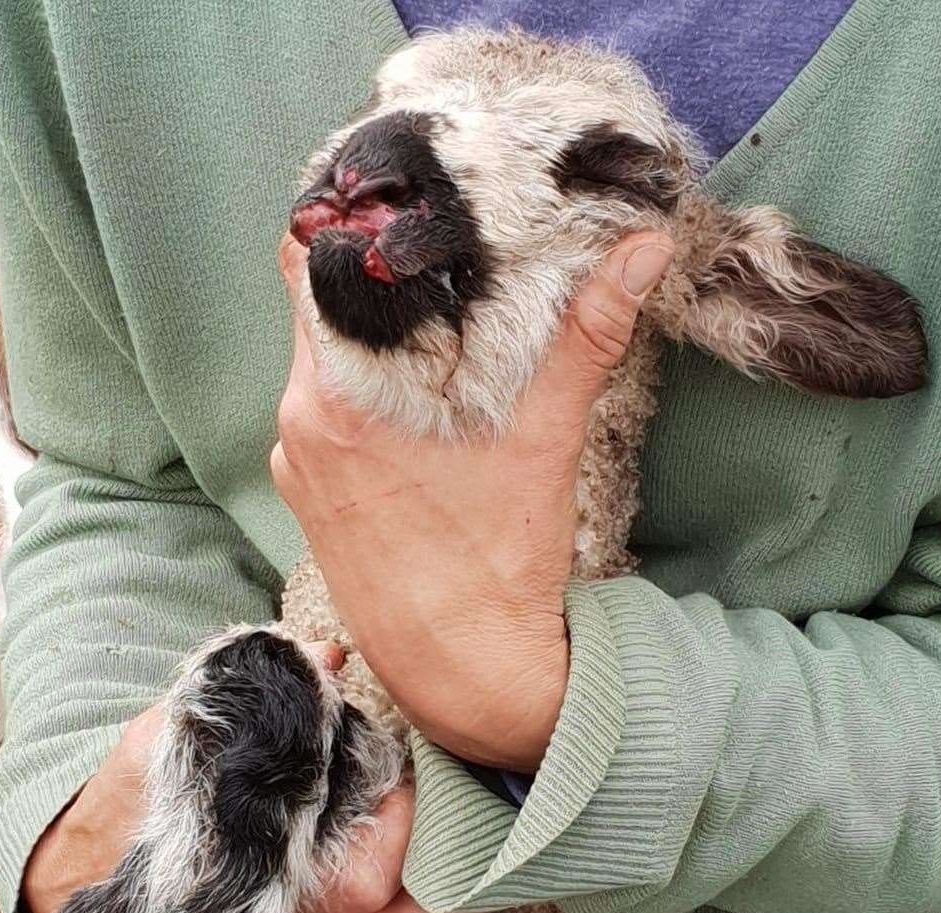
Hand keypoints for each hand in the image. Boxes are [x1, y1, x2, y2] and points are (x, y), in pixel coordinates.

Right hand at [24, 669, 525, 912]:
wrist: (95, 883)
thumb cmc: (138, 810)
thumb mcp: (172, 738)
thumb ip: (249, 701)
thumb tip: (328, 657)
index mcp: (270, 873)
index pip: (374, 872)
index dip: (408, 824)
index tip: (408, 780)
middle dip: (458, 869)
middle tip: (474, 814)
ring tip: (488, 864)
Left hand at [271, 232, 672, 769]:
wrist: (467, 674)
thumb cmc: (499, 563)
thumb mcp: (545, 437)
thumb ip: (586, 336)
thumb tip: (642, 250)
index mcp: (337, 394)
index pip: (306, 265)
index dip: (346, 226)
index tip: (395, 211)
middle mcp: (299, 424)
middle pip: (318, 314)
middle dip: (374, 287)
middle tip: (437, 268)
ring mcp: (298, 466)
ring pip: (322, 368)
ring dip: (369, 347)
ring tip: (437, 340)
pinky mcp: (311, 500)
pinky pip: (324, 422)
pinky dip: (361, 402)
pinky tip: (418, 416)